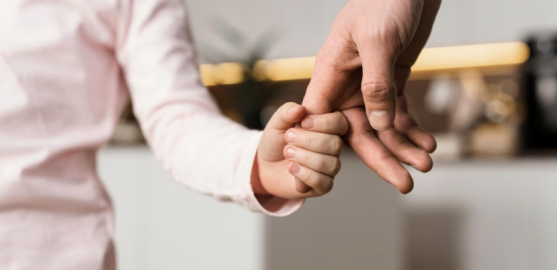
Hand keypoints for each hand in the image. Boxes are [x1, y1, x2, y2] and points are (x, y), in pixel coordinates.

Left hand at [252, 102, 347, 198]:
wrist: (265, 165)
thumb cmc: (276, 141)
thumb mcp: (277, 122)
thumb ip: (287, 112)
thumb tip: (300, 109)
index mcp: (328, 128)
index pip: (340, 123)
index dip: (324, 123)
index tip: (303, 123)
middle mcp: (333, 148)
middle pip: (335, 144)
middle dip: (309, 141)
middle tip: (288, 137)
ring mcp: (329, 167)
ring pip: (329, 164)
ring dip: (305, 157)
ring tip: (287, 152)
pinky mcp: (322, 186)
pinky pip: (323, 182)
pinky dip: (305, 175)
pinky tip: (292, 168)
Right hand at [301, 0, 441, 192]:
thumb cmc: (385, 1)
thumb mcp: (378, 41)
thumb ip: (376, 84)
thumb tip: (379, 125)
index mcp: (330, 73)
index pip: (319, 119)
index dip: (324, 146)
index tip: (332, 173)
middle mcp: (346, 84)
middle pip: (357, 131)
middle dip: (381, 158)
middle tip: (404, 182)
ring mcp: (369, 84)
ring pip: (381, 126)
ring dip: (402, 146)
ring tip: (425, 163)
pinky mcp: (391, 81)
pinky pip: (398, 112)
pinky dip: (412, 129)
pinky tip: (427, 142)